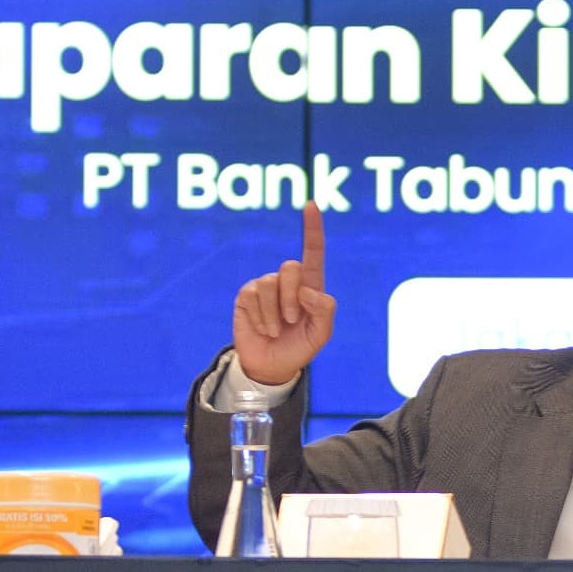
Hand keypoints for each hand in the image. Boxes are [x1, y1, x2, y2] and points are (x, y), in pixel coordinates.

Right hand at [231, 202, 335, 385]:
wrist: (272, 366)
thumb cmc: (299, 348)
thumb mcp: (321, 335)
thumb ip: (325, 312)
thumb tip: (309, 291)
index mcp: (310, 286)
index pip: (313, 252)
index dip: (312, 229)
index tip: (311, 204)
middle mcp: (287, 282)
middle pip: (290, 268)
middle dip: (292, 299)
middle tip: (292, 321)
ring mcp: (265, 286)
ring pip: (270, 284)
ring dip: (275, 314)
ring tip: (277, 329)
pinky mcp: (247, 295)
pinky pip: (253, 296)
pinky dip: (261, 318)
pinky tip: (263, 328)